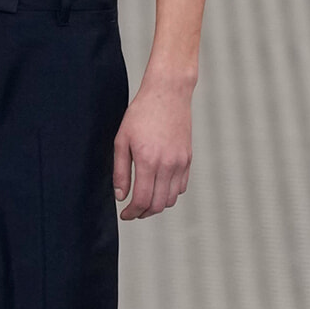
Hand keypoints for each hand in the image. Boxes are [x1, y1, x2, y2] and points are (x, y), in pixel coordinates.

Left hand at [112, 77, 192, 219]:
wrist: (168, 93)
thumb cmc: (142, 113)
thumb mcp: (122, 140)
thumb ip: (120, 171)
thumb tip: (121, 196)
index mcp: (148, 160)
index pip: (142, 200)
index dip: (132, 212)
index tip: (125, 215)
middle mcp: (168, 164)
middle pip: (158, 205)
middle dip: (143, 213)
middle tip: (133, 212)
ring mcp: (181, 162)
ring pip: (171, 199)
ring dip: (157, 205)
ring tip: (145, 201)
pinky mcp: (188, 158)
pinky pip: (181, 186)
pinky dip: (170, 193)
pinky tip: (158, 187)